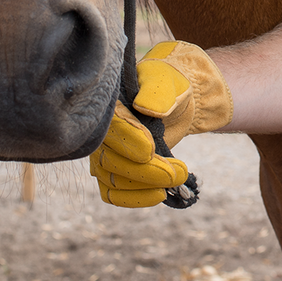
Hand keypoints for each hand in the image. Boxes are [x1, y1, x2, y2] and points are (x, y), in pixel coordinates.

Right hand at [89, 41, 233, 206]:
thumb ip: (157, 93)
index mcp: (109, 106)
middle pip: (111, 162)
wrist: (174, 99)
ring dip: (146, 187)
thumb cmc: (168, 85)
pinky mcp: (112, 171)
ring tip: (178, 179)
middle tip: (181, 171)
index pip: (111, 129)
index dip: (129, 142)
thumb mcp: (166, 82)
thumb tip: (146, 108)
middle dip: (148, 171)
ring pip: (112, 182)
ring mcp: (103, 154)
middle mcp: (100, 133)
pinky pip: (113, 194)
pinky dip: (136, 198)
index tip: (151, 150)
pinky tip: (160, 194)